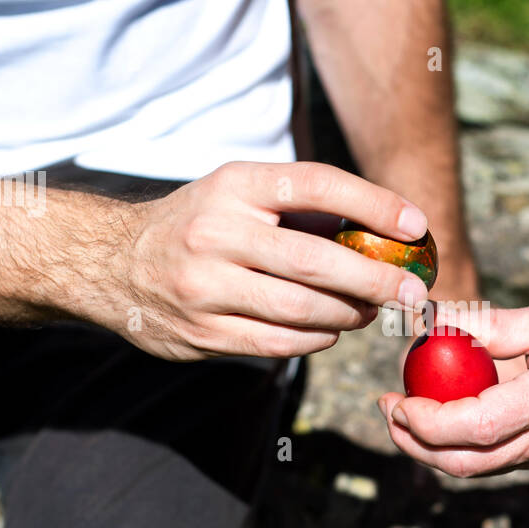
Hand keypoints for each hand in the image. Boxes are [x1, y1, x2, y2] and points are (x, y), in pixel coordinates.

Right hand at [92, 161, 429, 360]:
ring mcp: (205, 287)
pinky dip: (317, 338)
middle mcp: (216, 233)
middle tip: (410, 292)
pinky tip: (331, 329)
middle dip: (375, 280)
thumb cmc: (200, 224)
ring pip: (301, 311)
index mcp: (234, 185)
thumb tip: (388, 230)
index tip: (416, 226)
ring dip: (349, 315)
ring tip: (369, 311)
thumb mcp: (237, 193)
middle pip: (316, 262)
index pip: (317, 185)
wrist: (112, 264)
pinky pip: (278, 343)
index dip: (374, 204)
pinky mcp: (201, 333)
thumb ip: (300, 207)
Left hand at [377, 300, 528, 477]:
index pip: (472, 428)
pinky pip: (496, 463)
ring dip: (431, 448)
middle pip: (463, 464)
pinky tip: (448, 416)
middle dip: (413, 444)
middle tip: (387, 409)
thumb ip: (494, 325)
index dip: (424, 421)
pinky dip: (461, 446)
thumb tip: (436, 320)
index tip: (397, 396)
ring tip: (406, 411)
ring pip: (476, 469)